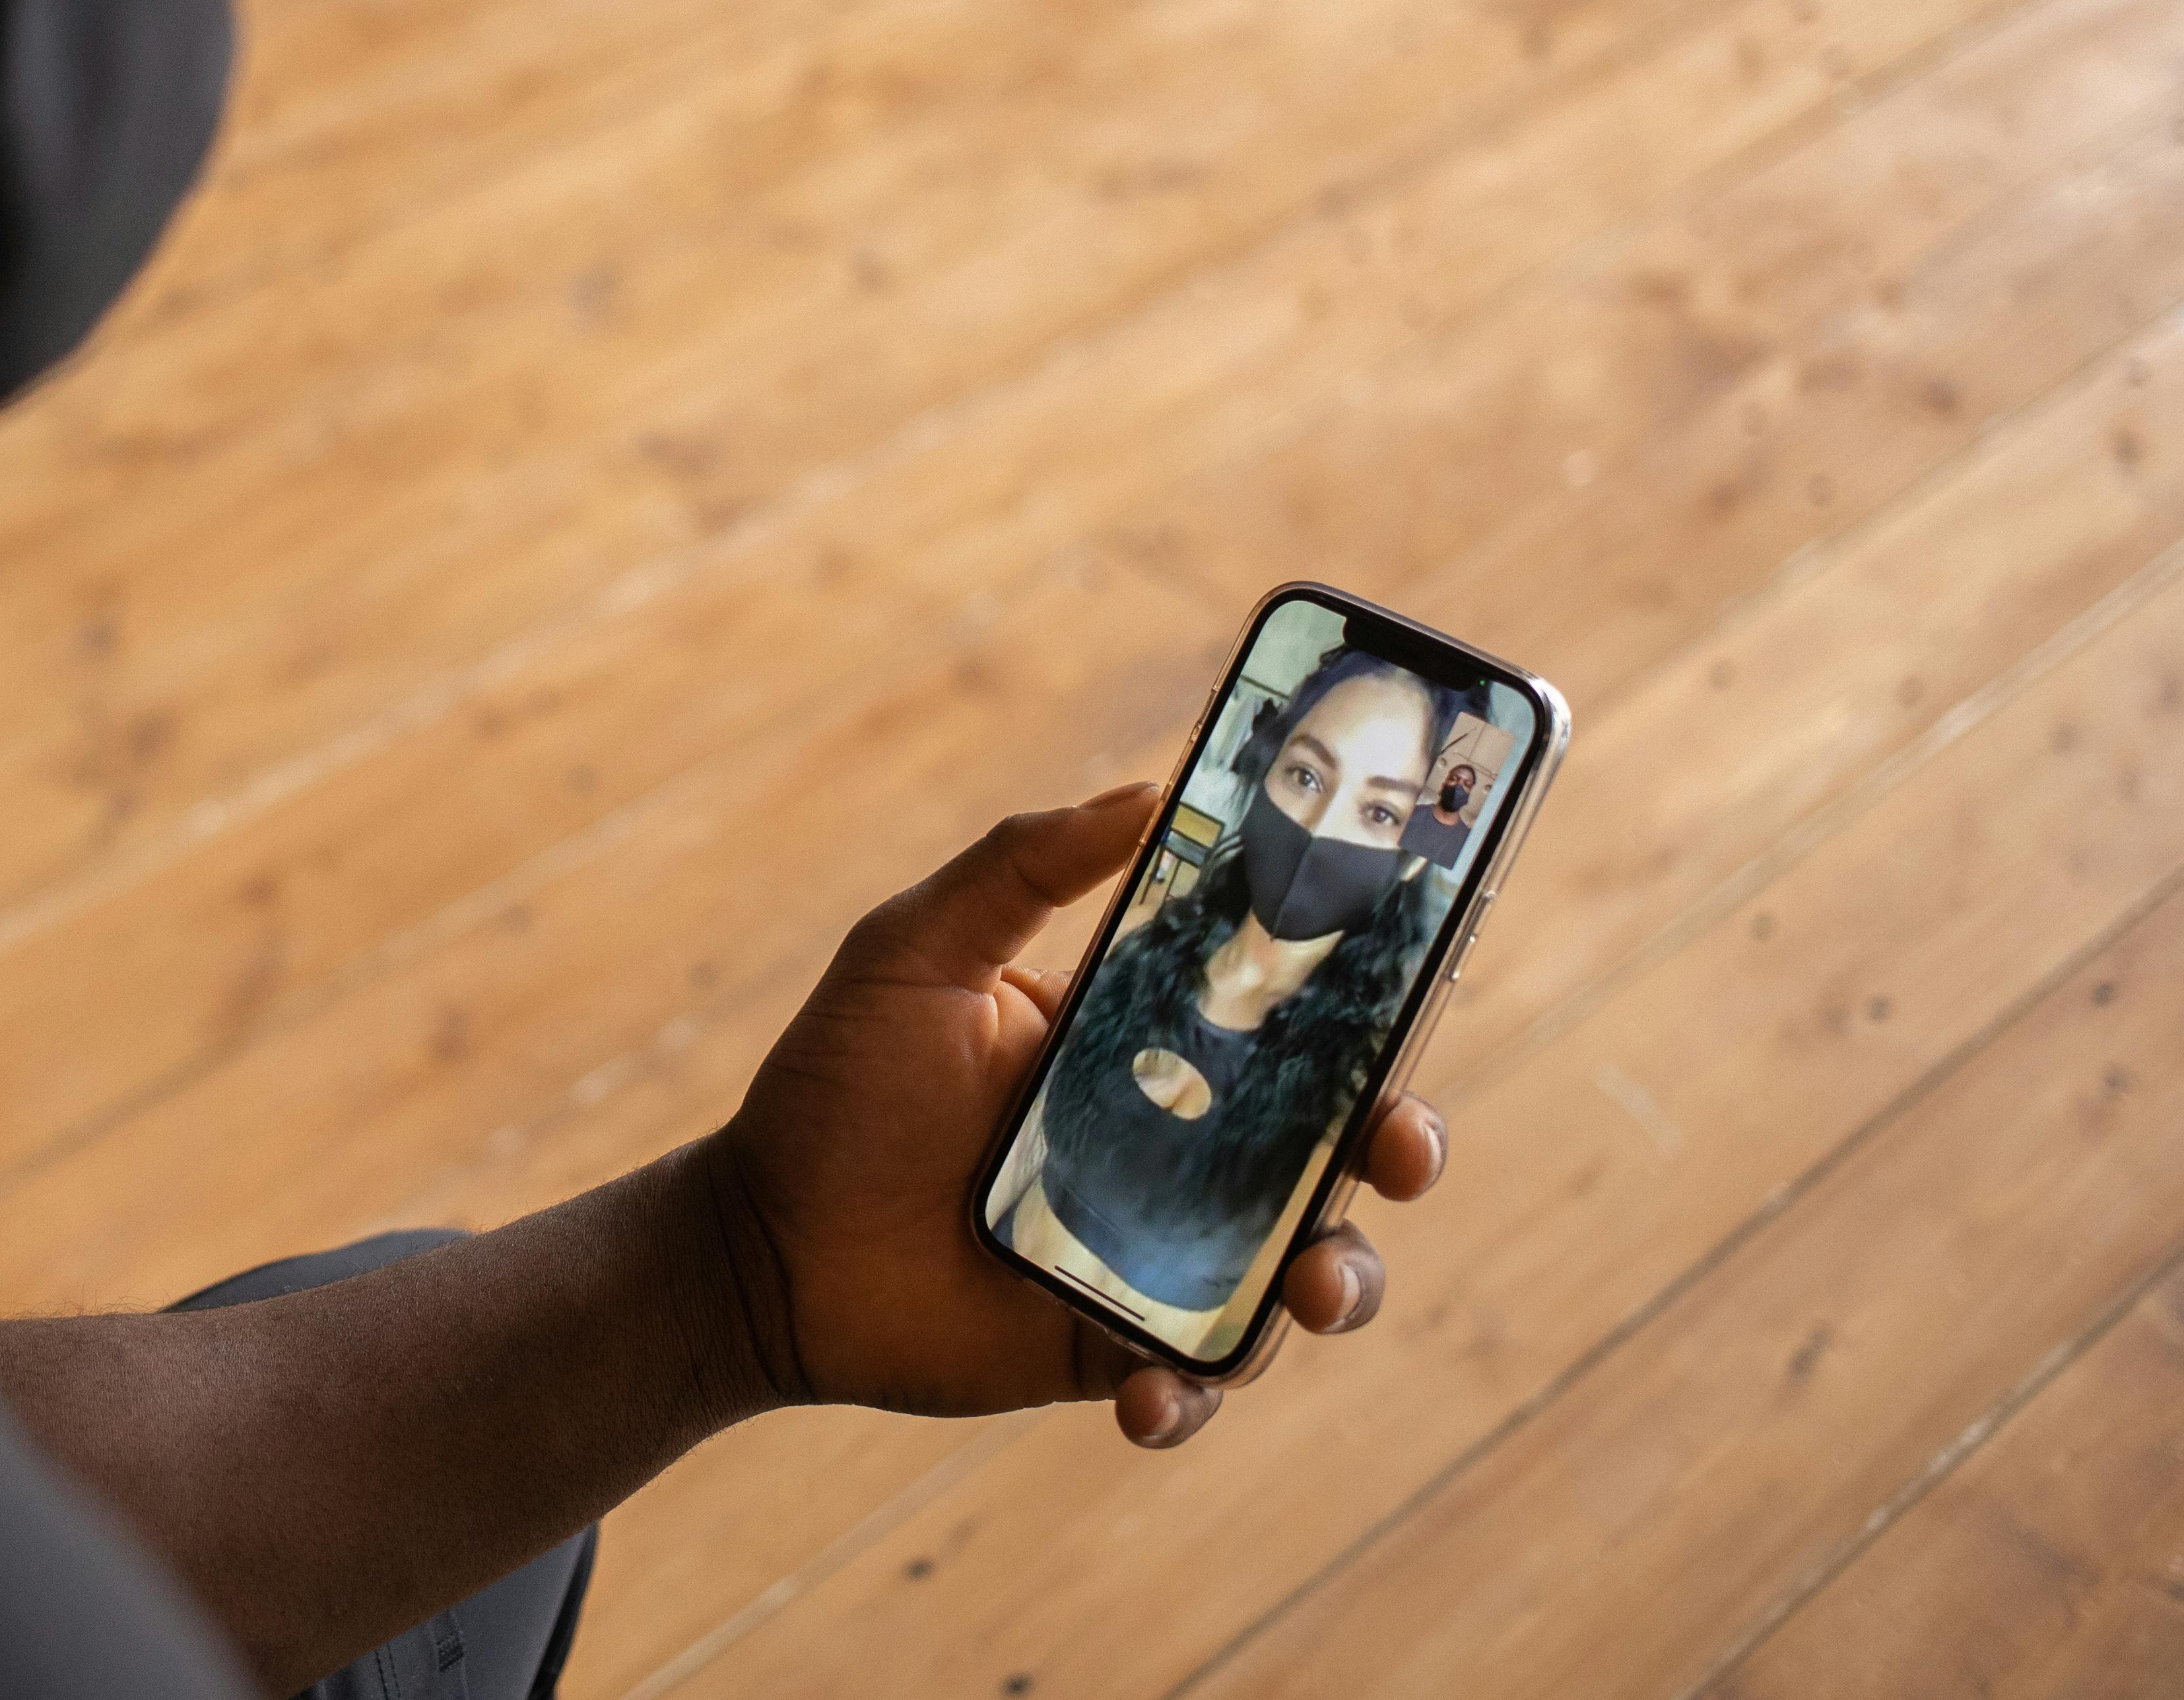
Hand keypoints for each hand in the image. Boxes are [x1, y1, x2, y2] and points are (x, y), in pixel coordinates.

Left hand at [700, 786, 1451, 1449]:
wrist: (758, 1245)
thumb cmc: (833, 1087)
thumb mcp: (914, 949)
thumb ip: (1021, 867)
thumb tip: (1148, 789)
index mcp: (1146, 1040)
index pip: (1292, 1014)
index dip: (1373, 1005)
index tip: (1425, 984)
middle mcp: (1174, 1145)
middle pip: (1335, 1144)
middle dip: (1399, 1144)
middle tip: (1400, 1147)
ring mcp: (1153, 1252)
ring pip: (1298, 1269)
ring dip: (1335, 1282)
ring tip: (1306, 1291)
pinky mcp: (1113, 1347)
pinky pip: (1195, 1379)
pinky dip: (1192, 1394)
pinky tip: (1149, 1395)